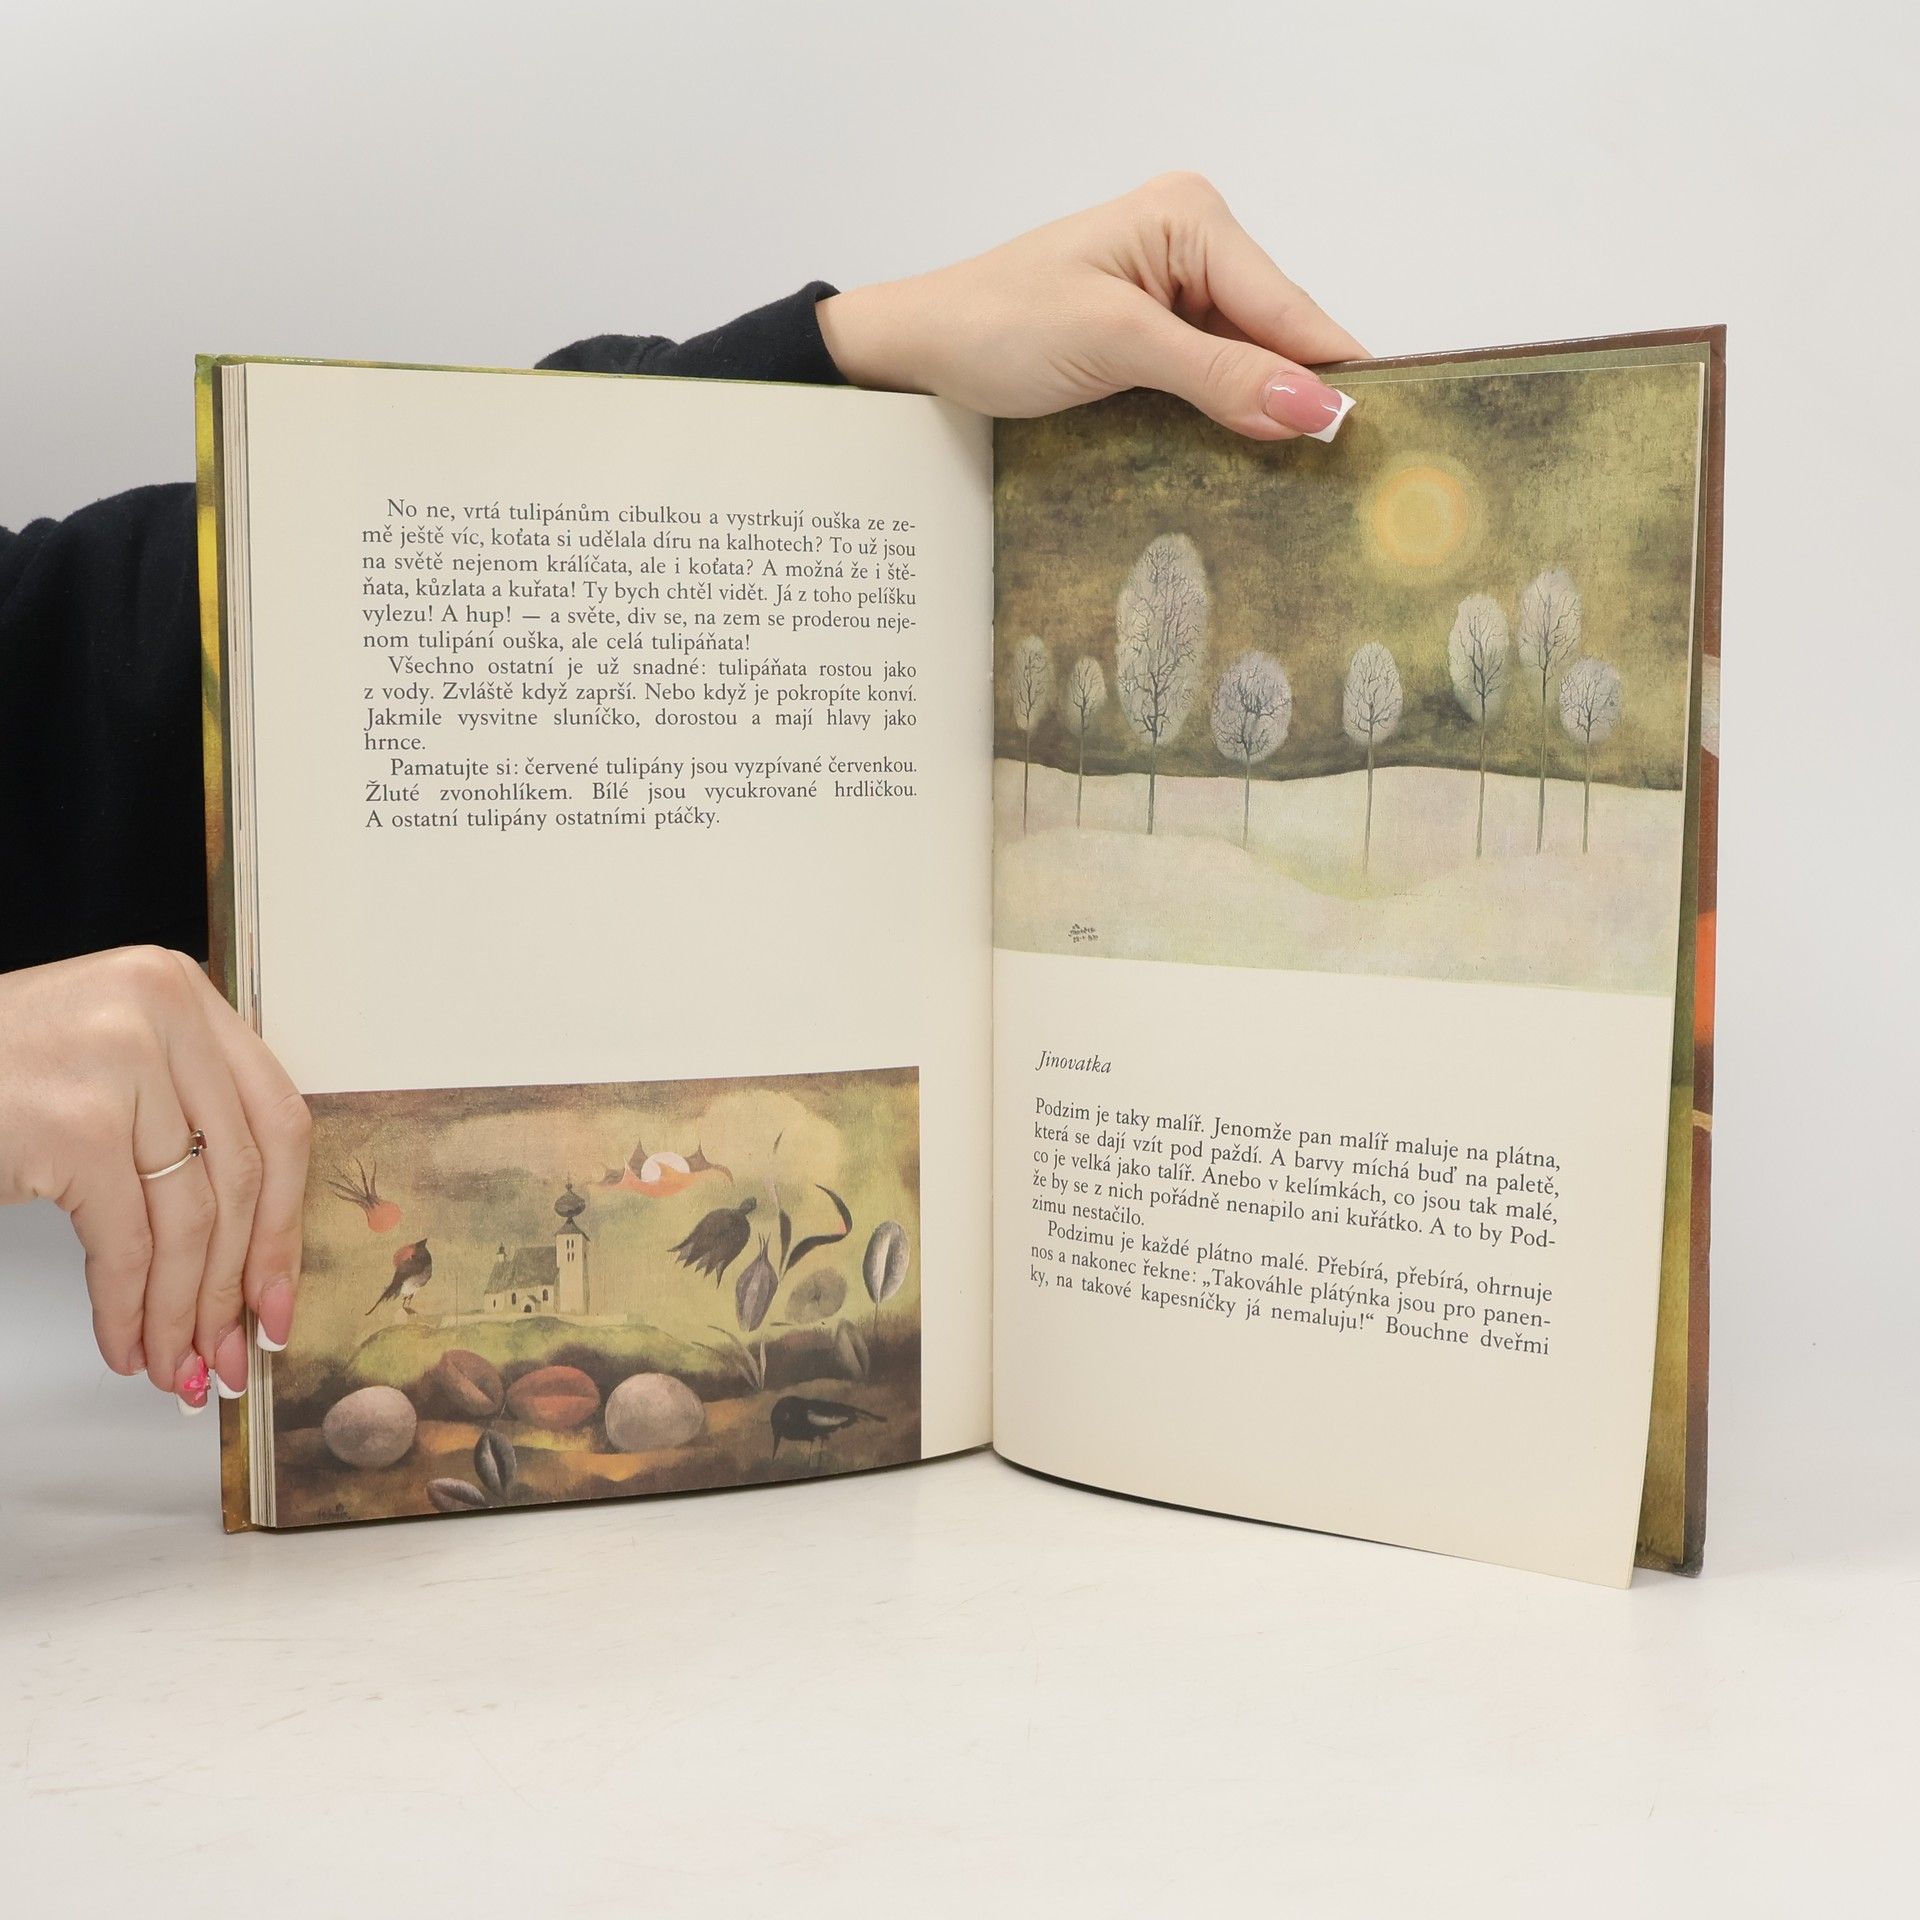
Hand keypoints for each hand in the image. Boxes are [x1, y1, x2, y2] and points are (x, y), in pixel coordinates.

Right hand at [0, 947, 309, 1407]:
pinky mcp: (74, 1126)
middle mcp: (163, 1012)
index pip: (275, 1119)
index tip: (279, 1292)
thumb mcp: (109, 1065)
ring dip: (182, 1310)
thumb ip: (184, 1115)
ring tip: (175, 1362)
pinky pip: (126, 1243)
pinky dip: (129, 1308)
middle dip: (238, 1281)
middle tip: (232, 1349)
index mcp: (181, 992)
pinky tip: (126, 1344)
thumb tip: (253, 1246)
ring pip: (189, 1218)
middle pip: (242, 1174)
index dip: (284, 1219)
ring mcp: (120, 1064)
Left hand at [816, 173, 1366, 440]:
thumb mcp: (1116, 346)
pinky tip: (1245, 462)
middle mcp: (1193, 244)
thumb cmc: (997, 326)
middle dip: (1299, 398)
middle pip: (1277, 336)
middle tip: (1345, 480)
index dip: (1333, 374)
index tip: (1382, 438)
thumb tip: (1316, 406)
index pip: (1289, 307)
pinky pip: (1213, 381)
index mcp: (1191, 218)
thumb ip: (1219, 375)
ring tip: (1306, 483)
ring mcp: (1173, 292)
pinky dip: (1227, 420)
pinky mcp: (1152, 337)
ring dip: (1263, 417)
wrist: (918, 351)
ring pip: (1249, 365)